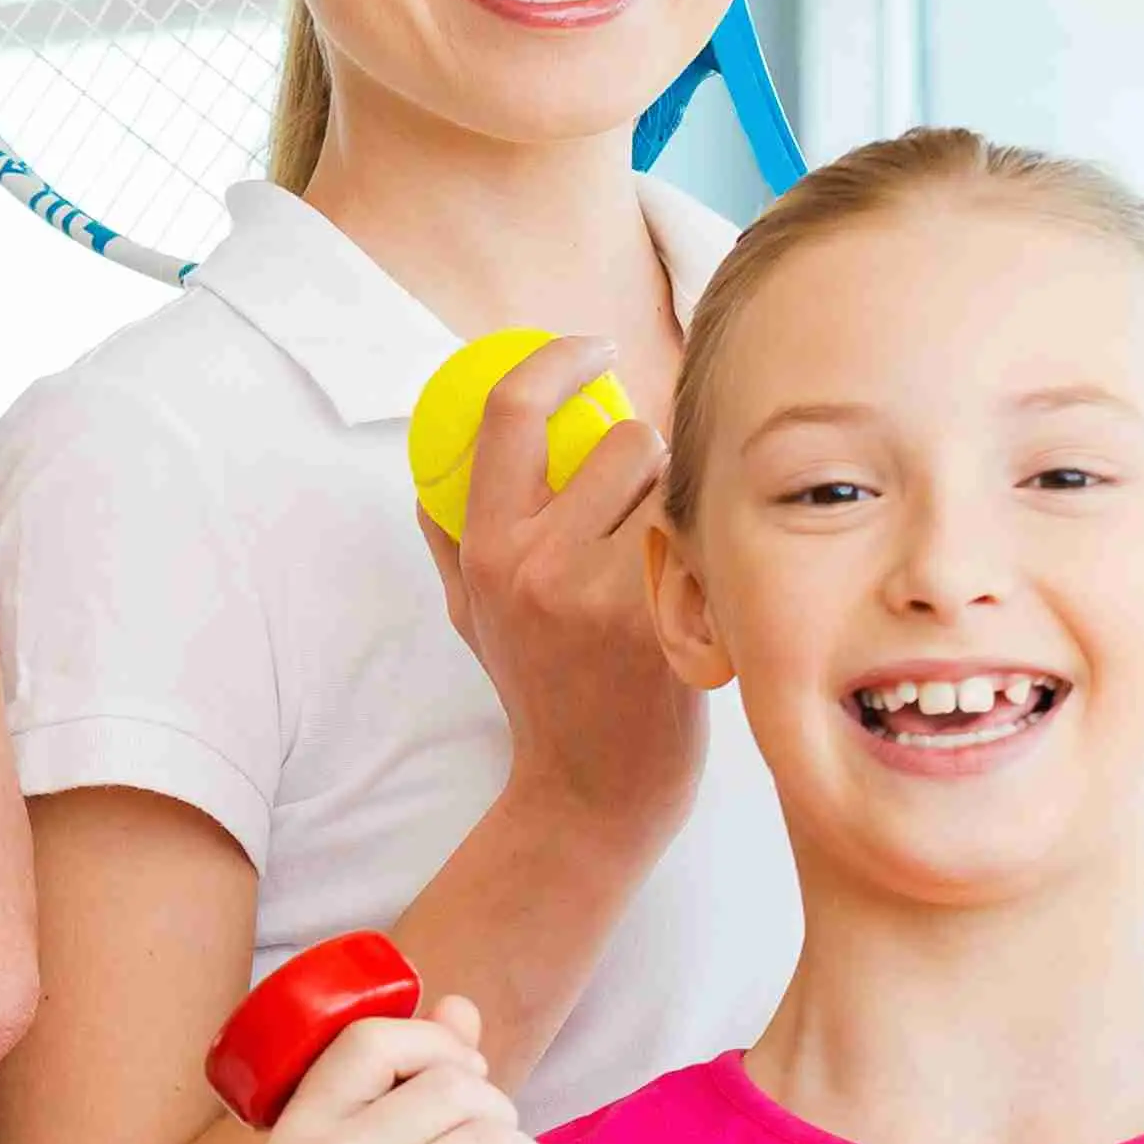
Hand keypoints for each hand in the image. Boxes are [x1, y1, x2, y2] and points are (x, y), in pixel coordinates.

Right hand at [425, 340, 697, 834]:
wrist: (593, 792)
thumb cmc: (541, 692)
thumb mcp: (474, 615)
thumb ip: (455, 537)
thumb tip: (437, 463)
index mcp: (486, 549)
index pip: (512, 412)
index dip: (555, 360)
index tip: (591, 351)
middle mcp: (536, 564)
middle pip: (621, 437)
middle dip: (647, 455)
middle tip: (643, 503)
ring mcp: (603, 592)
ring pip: (675, 480)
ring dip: (679, 497)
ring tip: (663, 554)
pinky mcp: (665, 617)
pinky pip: (703, 531)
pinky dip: (706, 544)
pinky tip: (693, 589)